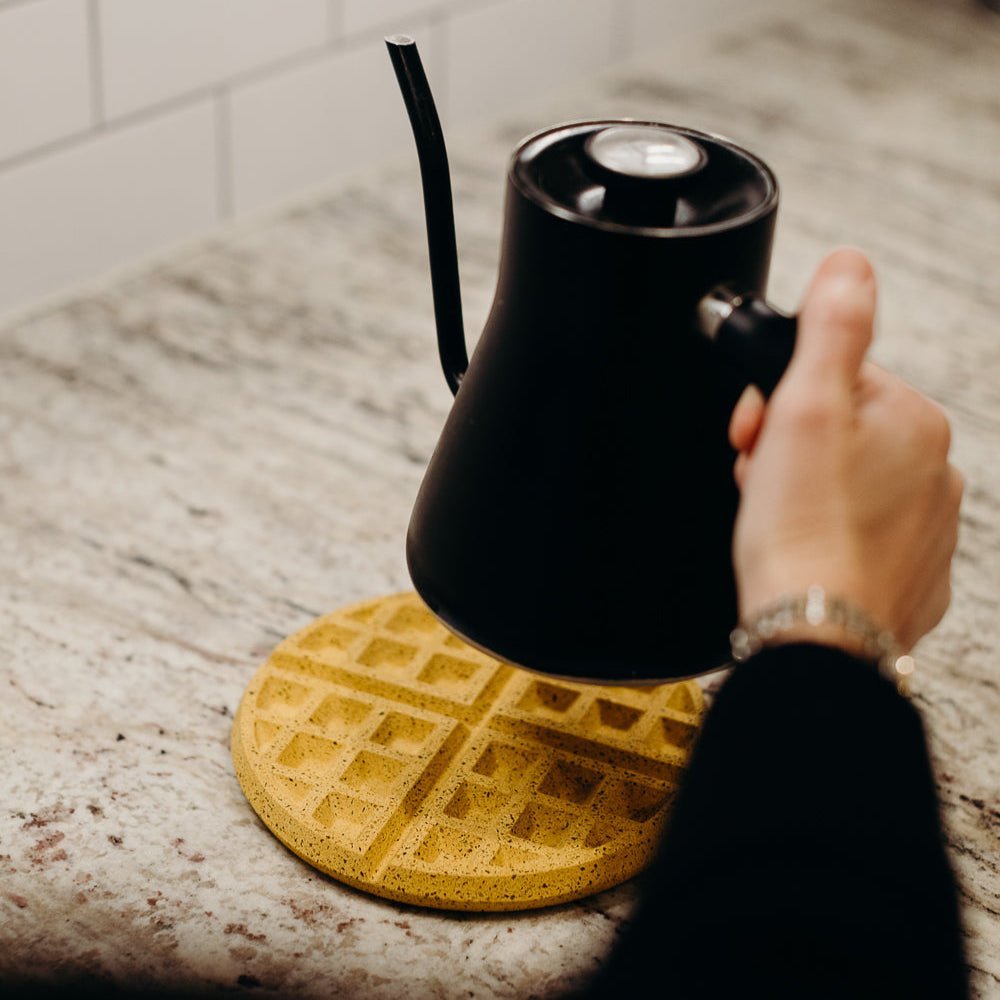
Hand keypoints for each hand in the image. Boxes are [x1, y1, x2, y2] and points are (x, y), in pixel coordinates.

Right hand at [729, 248, 962, 652]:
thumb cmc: (802, 533)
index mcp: (914, 422)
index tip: (754, 434)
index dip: (777, 401)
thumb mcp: (805, 408)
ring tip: (776, 523)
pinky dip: (826, 537)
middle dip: (787, 449)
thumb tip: (850, 266)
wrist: (812, 636)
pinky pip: (858, 535)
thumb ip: (832, 328)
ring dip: (802, 493)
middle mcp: (935, 472)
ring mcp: (927, 529)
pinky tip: (803, 550)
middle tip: (762, 482)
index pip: (833, 377)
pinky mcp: (909, 575)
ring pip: (846, 485)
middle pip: (839, 431)